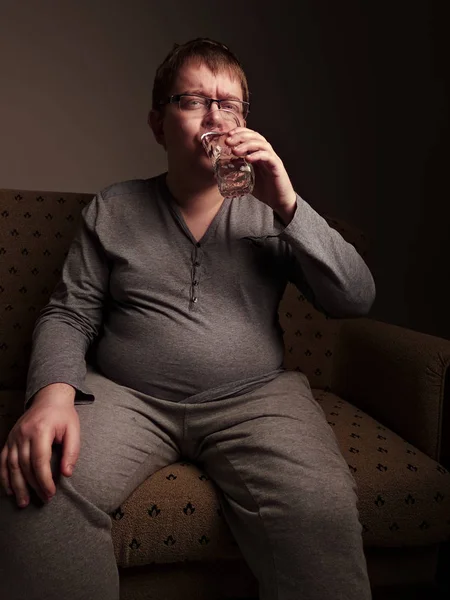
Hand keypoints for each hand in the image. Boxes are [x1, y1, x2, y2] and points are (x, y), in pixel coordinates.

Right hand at [0, 384, 78, 507]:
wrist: (49, 398)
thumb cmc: (63, 415)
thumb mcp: (74, 430)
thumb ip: (72, 451)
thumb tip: (66, 473)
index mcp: (40, 430)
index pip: (39, 460)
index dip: (44, 480)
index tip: (51, 492)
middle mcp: (23, 434)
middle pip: (24, 465)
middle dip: (33, 486)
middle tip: (43, 499)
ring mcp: (14, 436)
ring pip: (12, 465)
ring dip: (17, 486)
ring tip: (23, 502)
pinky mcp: (9, 439)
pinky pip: (3, 460)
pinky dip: (4, 476)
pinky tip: (9, 490)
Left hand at [226, 127, 296, 222]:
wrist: (278, 200)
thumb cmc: (264, 189)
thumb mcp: (247, 178)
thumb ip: (238, 170)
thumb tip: (223, 166)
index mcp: (259, 153)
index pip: (250, 136)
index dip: (239, 132)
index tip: (227, 135)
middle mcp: (266, 153)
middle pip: (255, 136)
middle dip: (240, 136)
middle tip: (228, 141)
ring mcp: (272, 158)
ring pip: (261, 144)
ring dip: (247, 145)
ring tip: (235, 151)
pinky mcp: (277, 166)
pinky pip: (268, 157)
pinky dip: (257, 155)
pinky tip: (248, 158)